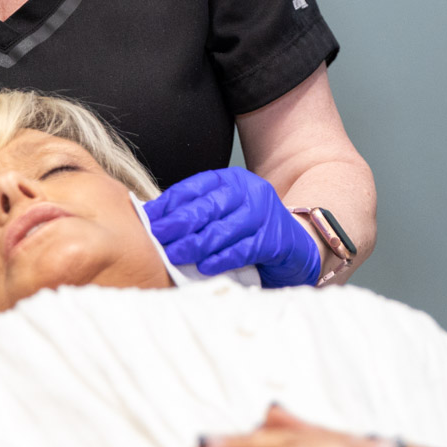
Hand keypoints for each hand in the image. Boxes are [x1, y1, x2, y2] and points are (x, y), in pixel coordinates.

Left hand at [145, 167, 321, 287]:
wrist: (297, 246)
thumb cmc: (251, 231)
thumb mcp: (225, 214)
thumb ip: (197, 213)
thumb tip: (153, 220)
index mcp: (233, 180)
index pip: (196, 187)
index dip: (170, 202)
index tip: (149, 218)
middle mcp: (251, 192)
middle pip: (208, 206)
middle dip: (179, 223)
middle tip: (157, 237)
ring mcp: (265, 214)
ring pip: (223, 229)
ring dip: (195, 244)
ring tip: (174, 255)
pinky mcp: (275, 240)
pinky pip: (242, 250)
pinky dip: (221, 259)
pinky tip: (203, 266)